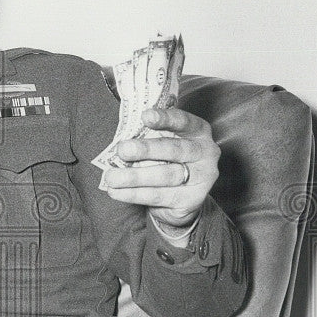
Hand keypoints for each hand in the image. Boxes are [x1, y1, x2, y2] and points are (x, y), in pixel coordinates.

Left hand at [101, 107, 219, 228]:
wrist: (181, 199)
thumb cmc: (166, 161)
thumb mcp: (161, 143)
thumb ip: (148, 136)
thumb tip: (121, 138)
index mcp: (197, 131)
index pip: (183, 121)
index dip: (165, 119)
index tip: (145, 116)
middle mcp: (205, 153)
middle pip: (175, 149)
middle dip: (146, 149)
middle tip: (122, 150)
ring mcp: (202, 178)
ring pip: (166, 175)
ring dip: (135, 176)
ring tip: (112, 177)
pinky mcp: (192, 200)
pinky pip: (159, 196)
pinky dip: (134, 193)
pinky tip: (117, 191)